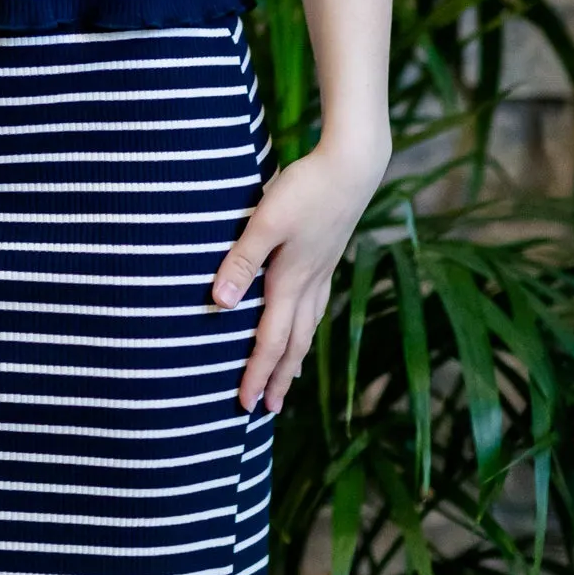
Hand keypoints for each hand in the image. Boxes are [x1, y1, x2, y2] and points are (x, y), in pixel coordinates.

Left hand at [212, 138, 388, 415]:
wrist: (353, 166)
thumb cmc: (306, 189)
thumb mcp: (266, 222)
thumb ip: (242, 261)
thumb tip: (221, 305)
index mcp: (291, 281)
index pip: (271, 340)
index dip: (257, 373)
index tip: (246, 405)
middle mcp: (310, 284)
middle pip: (293, 343)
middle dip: (278, 377)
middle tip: (268, 409)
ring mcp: (323, 271)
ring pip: (308, 326)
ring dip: (295, 356)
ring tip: (289, 377)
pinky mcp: (328, 255)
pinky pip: (317, 305)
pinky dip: (308, 325)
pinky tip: (307, 320)